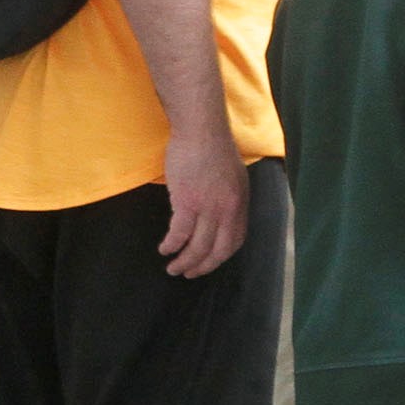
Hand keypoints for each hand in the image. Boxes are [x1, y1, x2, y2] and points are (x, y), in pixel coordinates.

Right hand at [159, 125, 249, 277]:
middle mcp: (228, 210)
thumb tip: (217, 214)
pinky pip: (179, 233)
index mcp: (240, 203)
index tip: (208, 263)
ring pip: (198, 246)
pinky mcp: (188, 202)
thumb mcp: (233, 176)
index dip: (221, 257)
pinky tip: (164, 249)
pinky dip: (171, 245)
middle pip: (218, 250)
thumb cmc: (214, 147)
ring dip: (184, 262)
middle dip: (202, 267)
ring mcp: (209, 207)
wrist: (202, 130)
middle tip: (189, 274)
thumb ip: (228, 198)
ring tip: (173, 268)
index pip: (235, 241)